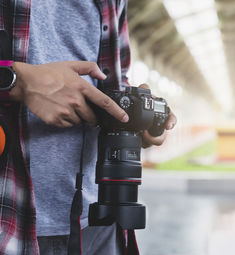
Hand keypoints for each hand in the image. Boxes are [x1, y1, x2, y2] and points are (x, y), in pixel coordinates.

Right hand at [10, 61, 128, 127]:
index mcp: (82, 88)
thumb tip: (103, 75)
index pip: (105, 102)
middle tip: (80, 108)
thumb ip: (90, 67)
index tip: (124, 118)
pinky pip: (68, 125)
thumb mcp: (71, 65)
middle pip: (92, 117)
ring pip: (80, 122)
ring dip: (76, 117)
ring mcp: (66, 112)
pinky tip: (59, 110)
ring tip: (65, 105)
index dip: (117, 112)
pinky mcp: (56, 120)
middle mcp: (76, 101)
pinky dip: (66, 120)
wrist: (26, 82)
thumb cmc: (48, 73)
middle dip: (91, 116)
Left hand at [139, 84, 176, 147]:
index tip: (168, 126)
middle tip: (144, 132)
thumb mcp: (144, 95)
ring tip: (139, 135)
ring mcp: (155, 134)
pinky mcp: (147, 141)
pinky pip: (147, 145)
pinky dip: (142, 143)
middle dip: (155, 137)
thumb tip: (144, 86)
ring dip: (148, 141)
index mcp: (164, 114)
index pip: (172, 119)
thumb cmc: (145, 103)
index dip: (171, 123)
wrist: (136, 110)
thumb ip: (144, 89)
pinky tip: (137, 138)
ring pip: (155, 143)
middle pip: (163, 136)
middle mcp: (162, 125)